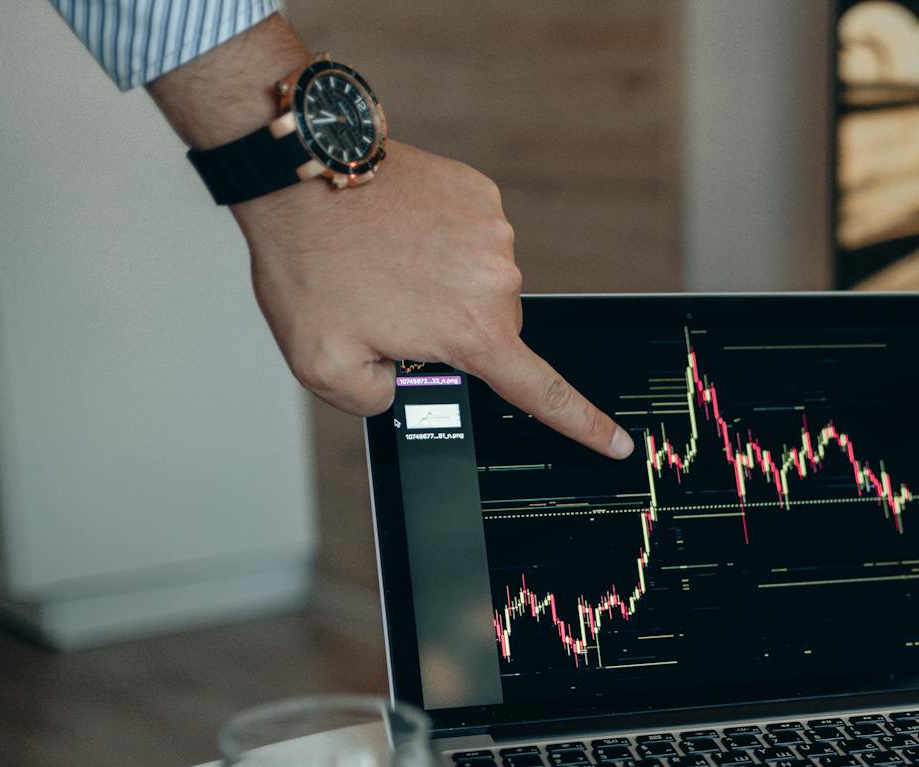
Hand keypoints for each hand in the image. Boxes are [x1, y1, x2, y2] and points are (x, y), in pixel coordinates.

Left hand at [232, 142, 631, 458]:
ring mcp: (492, 232)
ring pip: (479, 282)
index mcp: (472, 333)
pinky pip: (471, 234)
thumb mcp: (323, 363)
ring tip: (385, 259)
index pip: (542, 394)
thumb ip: (372, 400)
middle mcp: (495, 283)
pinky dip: (440, 239)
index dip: (583, 425)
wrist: (302, 171)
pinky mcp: (479, 194)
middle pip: (492, 331)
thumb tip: (395, 388)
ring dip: (441, 280)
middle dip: (448, 329)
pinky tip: (398, 230)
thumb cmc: (310, 262)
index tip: (616, 443)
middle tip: (388, 306)